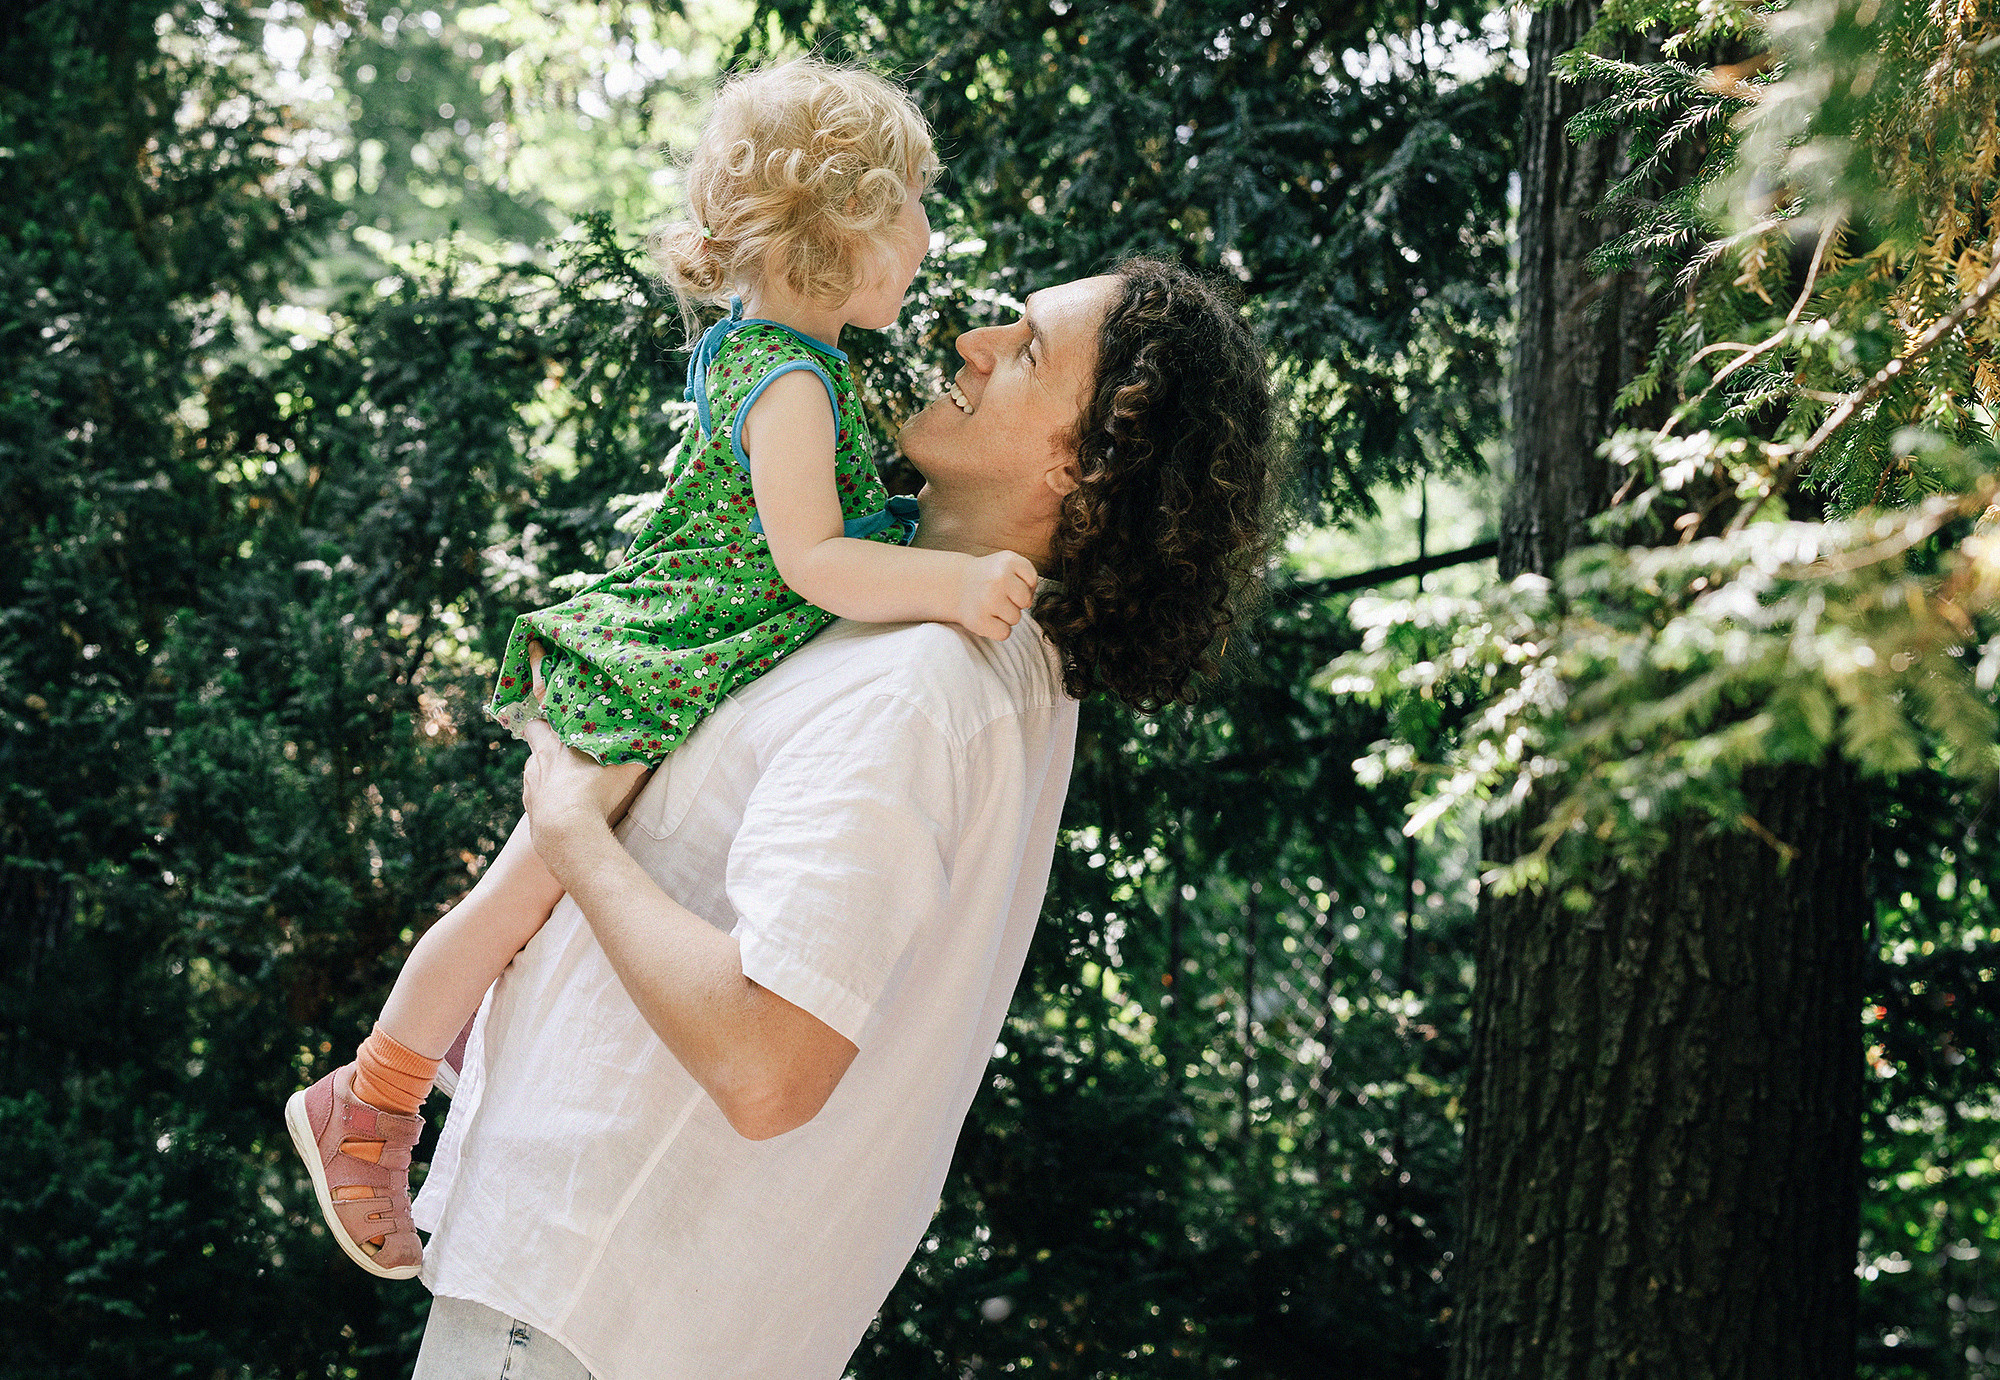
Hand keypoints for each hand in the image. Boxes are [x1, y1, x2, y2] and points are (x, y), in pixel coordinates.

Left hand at [519, 643, 650, 875]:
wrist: (567, 831)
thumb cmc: (593, 793)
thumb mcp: (623, 768)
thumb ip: (637, 752)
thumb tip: (659, 738)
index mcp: (551, 745)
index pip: (536, 724)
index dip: (544, 723)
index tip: (555, 723)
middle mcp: (535, 765)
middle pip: (533, 748)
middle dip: (545, 748)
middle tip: (565, 753)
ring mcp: (530, 790)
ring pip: (534, 775)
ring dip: (547, 776)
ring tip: (569, 784)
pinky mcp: (531, 813)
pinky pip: (537, 800)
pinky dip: (548, 801)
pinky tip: (564, 808)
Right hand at [955, 550, 1038, 640]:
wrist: (957, 585)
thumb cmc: (989, 577)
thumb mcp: (1009, 564)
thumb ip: (1028, 577)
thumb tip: (1029, 603)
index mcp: (1008, 561)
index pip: (1032, 581)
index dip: (1023, 584)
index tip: (1008, 582)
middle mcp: (998, 578)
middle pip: (1025, 601)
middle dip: (1015, 601)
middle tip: (999, 595)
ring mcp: (988, 600)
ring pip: (1015, 618)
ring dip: (1006, 616)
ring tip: (991, 605)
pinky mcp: (980, 620)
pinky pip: (1004, 633)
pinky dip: (997, 629)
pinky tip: (987, 617)